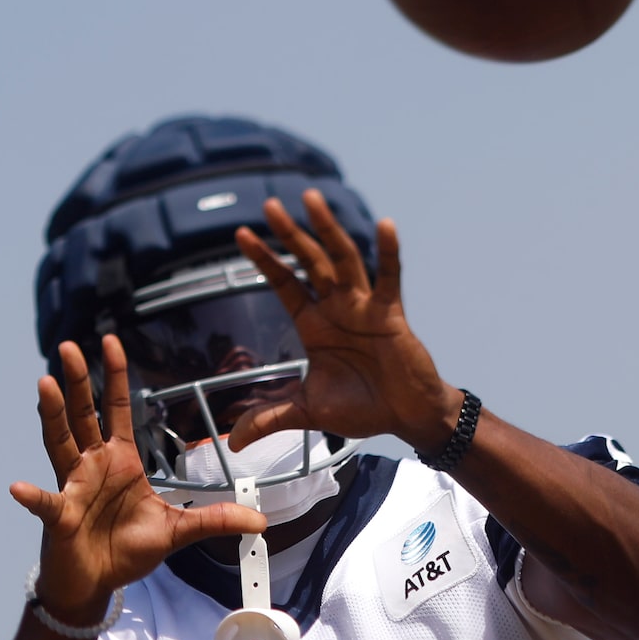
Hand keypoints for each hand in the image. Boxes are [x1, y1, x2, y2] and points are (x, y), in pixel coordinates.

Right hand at [10, 339, 263, 620]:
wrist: (97, 582)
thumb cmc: (126, 550)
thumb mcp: (176, 531)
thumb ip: (214, 520)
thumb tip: (259, 519)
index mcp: (120, 461)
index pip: (118, 410)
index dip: (115, 376)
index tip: (111, 340)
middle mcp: (92, 465)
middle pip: (83, 415)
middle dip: (79, 381)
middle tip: (69, 347)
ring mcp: (72, 487)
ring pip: (59, 443)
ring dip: (51, 415)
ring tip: (45, 385)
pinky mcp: (59, 516)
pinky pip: (46, 504)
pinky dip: (33, 496)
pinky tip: (18, 487)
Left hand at [228, 191, 462, 454]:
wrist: (405, 417)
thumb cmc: (362, 407)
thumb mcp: (308, 411)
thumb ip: (271, 418)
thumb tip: (233, 439)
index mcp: (314, 324)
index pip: (285, 283)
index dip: (265, 260)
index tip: (242, 234)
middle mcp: (337, 307)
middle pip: (309, 262)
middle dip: (290, 235)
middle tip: (270, 205)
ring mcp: (364, 306)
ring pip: (343, 260)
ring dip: (328, 230)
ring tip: (313, 200)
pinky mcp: (391, 314)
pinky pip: (389, 278)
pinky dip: (388, 252)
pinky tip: (384, 225)